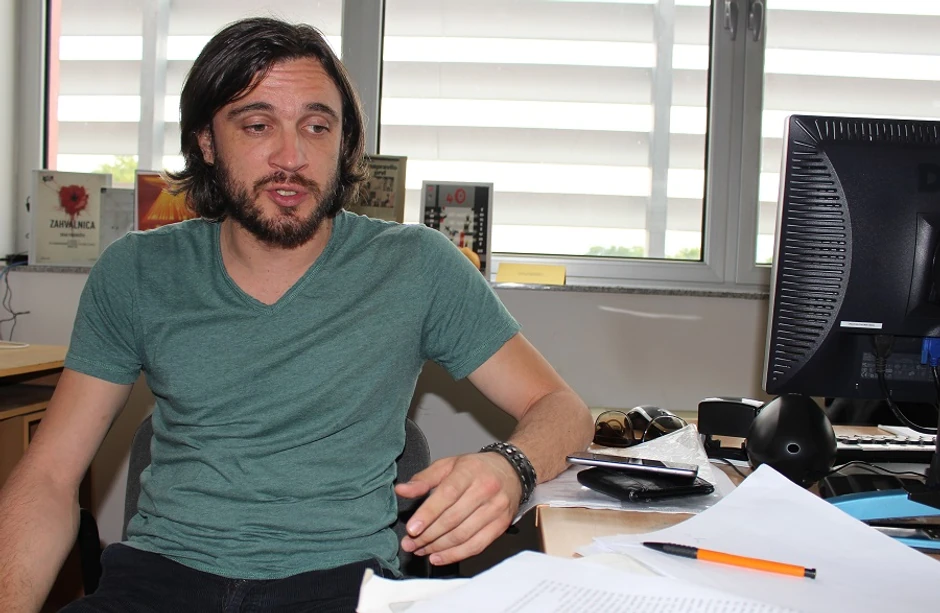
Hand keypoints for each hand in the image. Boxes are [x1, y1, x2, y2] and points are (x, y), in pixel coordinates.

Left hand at [394, 451, 522, 565]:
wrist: (511, 471)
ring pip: (463, 534)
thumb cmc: (475, 468)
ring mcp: (496, 508)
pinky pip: (477, 545)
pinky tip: (438, 557)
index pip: (447, 494)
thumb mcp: (448, 465)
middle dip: (428, 535)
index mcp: (469, 471)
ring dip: (438, 547)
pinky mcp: (501, 525)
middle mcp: (485, 489)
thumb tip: (401, 490)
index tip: (411, 529)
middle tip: (410, 544)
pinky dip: (455, 555)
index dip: (428, 513)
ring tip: (420, 550)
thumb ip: (424, 479)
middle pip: (453, 519)